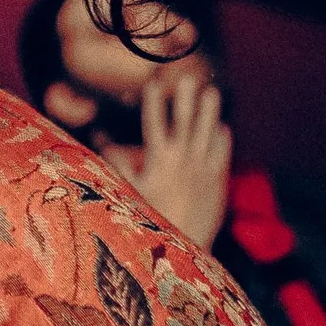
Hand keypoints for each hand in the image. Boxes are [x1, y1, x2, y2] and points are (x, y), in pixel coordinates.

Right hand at [130, 71, 232, 248]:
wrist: (182, 247)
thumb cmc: (150, 220)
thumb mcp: (129, 191)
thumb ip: (119, 165)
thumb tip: (103, 144)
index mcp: (158, 160)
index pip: (154, 122)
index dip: (154, 101)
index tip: (153, 82)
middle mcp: (182, 160)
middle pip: (185, 120)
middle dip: (185, 97)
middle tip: (188, 77)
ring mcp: (203, 169)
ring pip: (208, 132)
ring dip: (210, 110)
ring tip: (212, 91)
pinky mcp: (218, 181)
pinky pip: (222, 153)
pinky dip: (223, 138)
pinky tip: (223, 127)